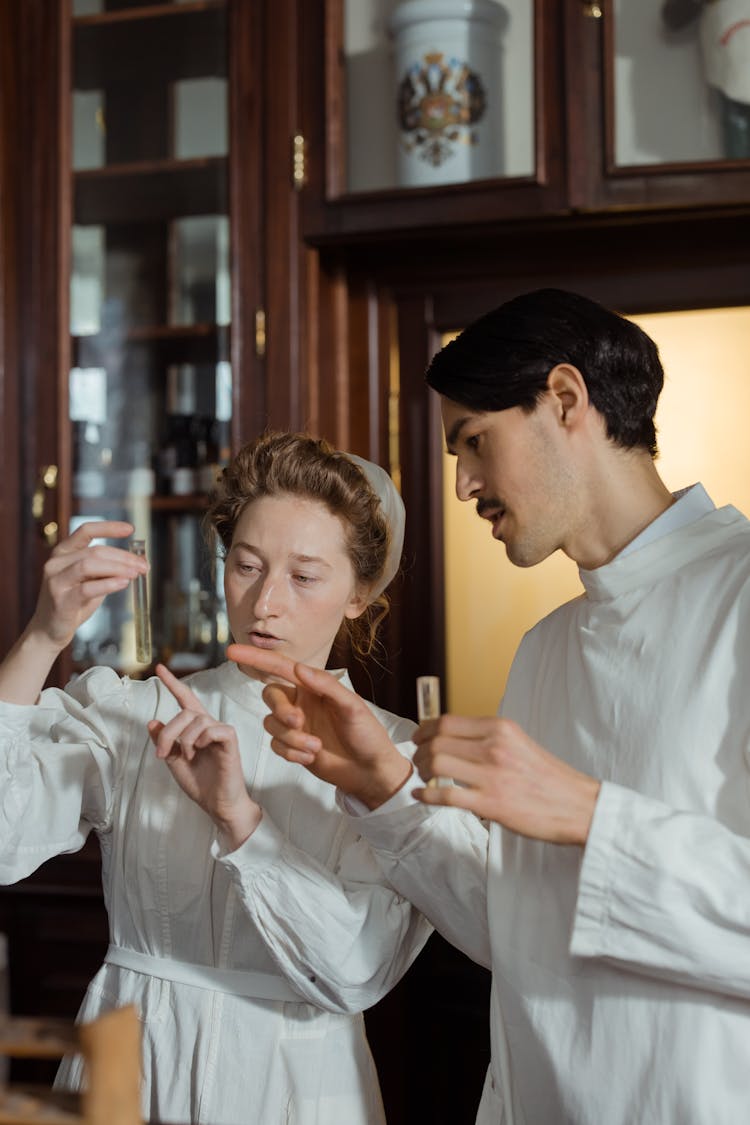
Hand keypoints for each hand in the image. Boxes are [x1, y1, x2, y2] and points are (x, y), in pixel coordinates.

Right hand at [0, 521, 149, 704]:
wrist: (49, 630)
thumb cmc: (72, 603)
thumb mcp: (90, 581)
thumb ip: (106, 570)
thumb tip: (136, 562)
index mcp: (63, 553)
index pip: (86, 531)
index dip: (108, 527)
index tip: (131, 529)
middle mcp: (56, 563)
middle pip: (95, 551)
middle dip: (124, 557)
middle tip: (143, 565)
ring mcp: (56, 580)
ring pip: (89, 564)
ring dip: (118, 568)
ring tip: (136, 573)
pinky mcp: (60, 600)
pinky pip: (87, 588)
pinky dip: (108, 584)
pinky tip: (123, 584)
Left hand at [149, 663, 261, 848]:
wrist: (217, 805)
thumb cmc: (200, 784)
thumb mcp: (173, 762)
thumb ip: (164, 742)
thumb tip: (152, 721)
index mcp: (195, 729)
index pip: (185, 699)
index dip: (172, 684)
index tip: (159, 669)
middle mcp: (208, 726)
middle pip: (185, 712)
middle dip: (168, 731)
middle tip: (161, 753)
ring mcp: (220, 732)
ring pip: (197, 720)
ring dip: (184, 739)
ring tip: (186, 757)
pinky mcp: (230, 741)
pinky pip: (214, 728)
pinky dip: (202, 739)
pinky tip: (200, 750)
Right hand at [227, 644, 412, 808]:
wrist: (369, 770)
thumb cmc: (367, 734)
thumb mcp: (352, 706)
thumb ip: (326, 685)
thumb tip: (299, 668)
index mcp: (314, 686)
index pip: (280, 667)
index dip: (256, 658)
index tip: (232, 651)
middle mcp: (301, 702)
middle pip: (270, 696)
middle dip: (281, 710)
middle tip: (298, 722)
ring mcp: (296, 725)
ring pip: (271, 724)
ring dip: (290, 738)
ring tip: (315, 747)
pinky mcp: (292, 747)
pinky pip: (276, 746)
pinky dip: (291, 753)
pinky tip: (312, 757)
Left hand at [412, 714, 600, 845]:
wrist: (579, 806)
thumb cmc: (548, 777)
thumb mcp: (519, 743)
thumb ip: (488, 738)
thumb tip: (452, 737)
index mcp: (500, 728)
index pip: (447, 721)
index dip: (424, 730)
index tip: (418, 738)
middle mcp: (495, 747)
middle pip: (437, 742)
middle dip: (420, 753)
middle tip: (419, 762)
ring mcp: (492, 776)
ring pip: (437, 765)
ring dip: (423, 773)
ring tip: (424, 779)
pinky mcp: (491, 804)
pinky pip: (446, 797)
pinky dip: (426, 796)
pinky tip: (421, 797)